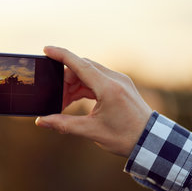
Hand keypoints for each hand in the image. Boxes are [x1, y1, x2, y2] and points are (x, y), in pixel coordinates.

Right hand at [35, 46, 152, 156]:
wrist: (150, 141)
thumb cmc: (124, 137)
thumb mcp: (91, 131)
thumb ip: (64, 124)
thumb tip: (41, 122)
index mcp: (108, 88)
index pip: (80, 65)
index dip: (61, 55)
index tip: (46, 49)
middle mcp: (115, 79)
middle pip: (82, 68)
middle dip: (65, 80)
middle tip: (55, 98)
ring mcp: (120, 81)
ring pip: (89, 74)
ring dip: (74, 85)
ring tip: (64, 103)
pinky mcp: (121, 85)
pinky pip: (98, 79)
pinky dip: (84, 87)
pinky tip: (76, 99)